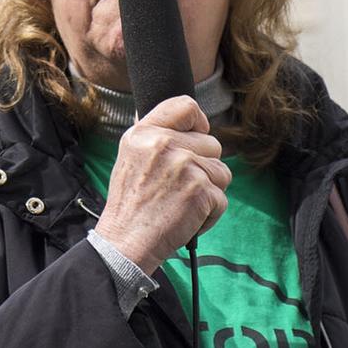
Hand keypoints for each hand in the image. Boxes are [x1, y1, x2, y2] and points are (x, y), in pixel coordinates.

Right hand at [94, 96, 230, 274]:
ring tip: (182, 203)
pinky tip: (187, 219)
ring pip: (222, 171)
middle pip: (212, 144)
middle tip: (180, 187)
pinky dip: (210, 214)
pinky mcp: (200, 190)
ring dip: (210, 191)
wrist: (126, 242)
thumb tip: (183, 120)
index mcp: (144, 132)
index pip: (186, 106)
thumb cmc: (130, 205)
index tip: (197, 137)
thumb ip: (154, 136)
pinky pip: (222, 198)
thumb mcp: (129, 156)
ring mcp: (184, 166)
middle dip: (205, 167)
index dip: (199, 122)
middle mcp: (164, 144)